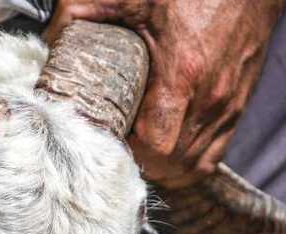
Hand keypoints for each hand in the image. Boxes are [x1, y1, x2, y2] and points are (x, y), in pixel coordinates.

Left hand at [46, 0, 285, 187]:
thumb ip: (81, 12)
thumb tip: (48, 40)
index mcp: (184, 74)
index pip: (155, 146)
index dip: (127, 151)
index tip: (106, 137)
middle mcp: (211, 98)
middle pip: (172, 164)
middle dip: (140, 163)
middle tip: (114, 146)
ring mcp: (228, 106)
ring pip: (193, 166)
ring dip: (162, 167)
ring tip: (136, 151)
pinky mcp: (238, 107)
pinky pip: (213, 155)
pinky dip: (186, 161)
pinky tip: (164, 150)